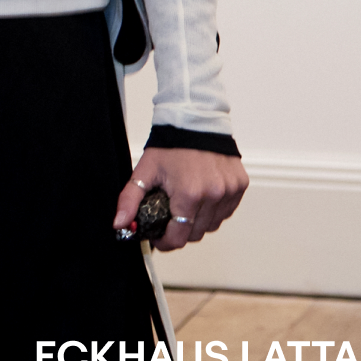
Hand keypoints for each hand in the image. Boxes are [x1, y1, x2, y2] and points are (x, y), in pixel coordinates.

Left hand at [113, 147, 248, 250]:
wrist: (195, 118)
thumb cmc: (170, 144)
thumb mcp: (144, 170)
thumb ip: (130, 199)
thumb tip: (120, 224)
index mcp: (189, 194)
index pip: (179, 237)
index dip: (165, 242)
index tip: (158, 238)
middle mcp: (213, 194)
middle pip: (196, 234)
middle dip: (180, 231)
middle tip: (169, 218)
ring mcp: (229, 191)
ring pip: (213, 225)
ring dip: (198, 222)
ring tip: (186, 205)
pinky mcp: (240, 186)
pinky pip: (226, 211)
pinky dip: (214, 210)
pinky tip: (203, 197)